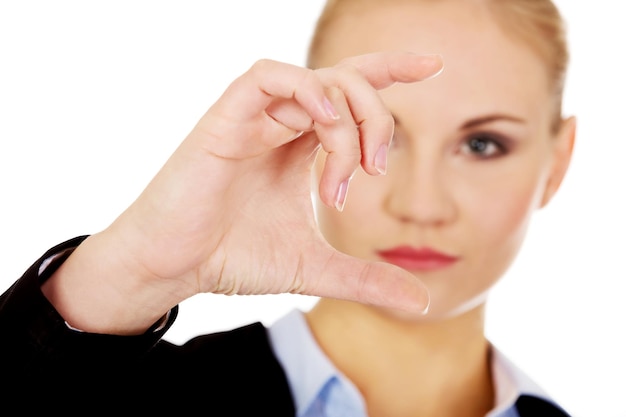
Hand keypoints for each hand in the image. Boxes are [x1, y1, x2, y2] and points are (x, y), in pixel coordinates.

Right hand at [45, 52, 441, 332]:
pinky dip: (304, 89)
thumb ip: (367, 279)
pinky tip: (322, 121)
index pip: (350, 92)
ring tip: (346, 170)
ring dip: (346, 119)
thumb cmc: (234, 257)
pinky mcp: (225, 118)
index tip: (432, 67)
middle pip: (344, 83)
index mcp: (301, 146)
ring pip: (317, 81)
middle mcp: (281, 125)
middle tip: (377, 168)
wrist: (176, 268)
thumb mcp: (315, 268)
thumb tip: (422, 301)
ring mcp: (254, 118)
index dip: (390, 71)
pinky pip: (267, 76)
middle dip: (375, 117)